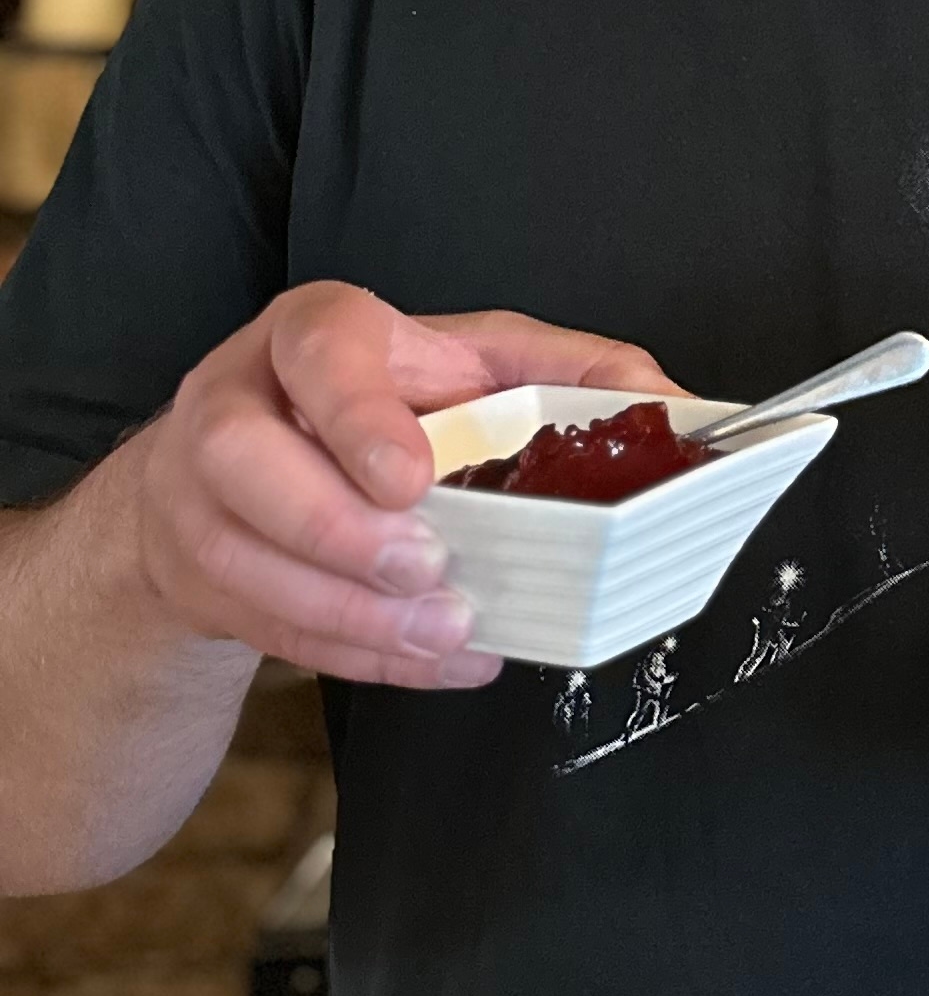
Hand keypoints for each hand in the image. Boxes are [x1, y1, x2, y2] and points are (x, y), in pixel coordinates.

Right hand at [115, 284, 674, 692]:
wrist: (258, 466)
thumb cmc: (386, 400)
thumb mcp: (478, 363)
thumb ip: (570, 375)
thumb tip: (668, 404)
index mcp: (312, 334)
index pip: (315, 350)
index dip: (358, 414)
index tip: (413, 479)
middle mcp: (233, 401)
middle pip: (240, 456)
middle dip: (334, 527)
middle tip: (428, 568)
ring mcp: (193, 492)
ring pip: (236, 556)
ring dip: (347, 610)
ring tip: (443, 629)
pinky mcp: (193, 573)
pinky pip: (259, 623)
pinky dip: (353, 654)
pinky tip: (431, 660)